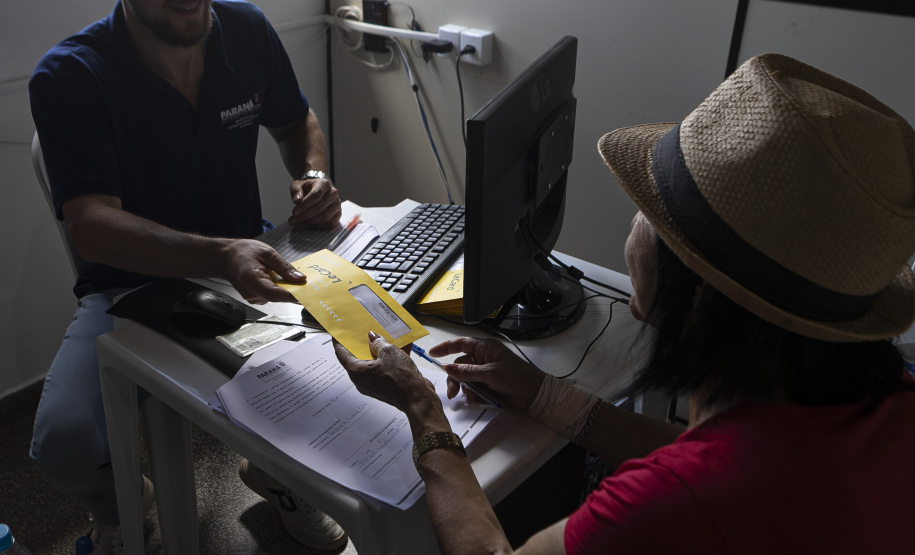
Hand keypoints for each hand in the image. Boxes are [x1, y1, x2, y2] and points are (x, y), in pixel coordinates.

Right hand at [221, 239, 306, 303]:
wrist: (226, 257)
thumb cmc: (243, 252)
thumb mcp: (267, 252)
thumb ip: (284, 267)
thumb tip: (300, 278)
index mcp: (252, 279)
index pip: (274, 294)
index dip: (292, 295)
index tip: (306, 293)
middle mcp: (251, 293)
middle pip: (278, 297)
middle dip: (293, 290)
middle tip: (306, 282)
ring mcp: (253, 297)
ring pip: (276, 297)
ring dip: (286, 289)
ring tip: (286, 275)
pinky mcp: (256, 298)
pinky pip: (272, 296)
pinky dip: (279, 289)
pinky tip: (277, 279)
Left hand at [289, 177, 340, 227]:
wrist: (316, 192)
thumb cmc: (307, 189)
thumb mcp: (298, 186)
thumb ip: (296, 191)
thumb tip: (297, 200)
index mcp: (323, 184)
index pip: (315, 196)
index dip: (304, 206)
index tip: (294, 212)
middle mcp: (333, 193)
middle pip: (319, 208)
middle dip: (305, 216)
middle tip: (293, 220)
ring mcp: (337, 204)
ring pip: (325, 217)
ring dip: (311, 222)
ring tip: (300, 222)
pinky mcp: (338, 214)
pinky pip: (330, 223)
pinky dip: (319, 226)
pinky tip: (310, 223)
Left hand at [334, 332, 440, 415]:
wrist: (418, 397)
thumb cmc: (401, 378)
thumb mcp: (389, 351)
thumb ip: (378, 342)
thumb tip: (373, 338)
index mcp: (357, 372)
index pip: (342, 354)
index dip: (340, 341)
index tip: (339, 333)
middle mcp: (363, 379)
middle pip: (359, 357)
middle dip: (364, 343)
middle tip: (365, 330)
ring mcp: (375, 383)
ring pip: (375, 362)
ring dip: (381, 349)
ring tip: (386, 335)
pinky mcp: (387, 385)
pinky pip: (386, 368)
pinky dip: (392, 358)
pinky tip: (403, 346)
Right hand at [429, 337, 545, 412]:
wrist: (534, 396)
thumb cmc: (517, 377)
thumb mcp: (491, 373)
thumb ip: (468, 371)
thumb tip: (447, 367)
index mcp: (486, 348)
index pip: (461, 344)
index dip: (446, 347)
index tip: (432, 353)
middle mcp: (483, 359)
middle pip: (459, 365)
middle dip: (455, 378)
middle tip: (452, 392)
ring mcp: (484, 373)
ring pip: (464, 379)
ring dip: (464, 388)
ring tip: (472, 396)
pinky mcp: (487, 386)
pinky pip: (472, 388)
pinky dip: (472, 394)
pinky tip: (478, 399)